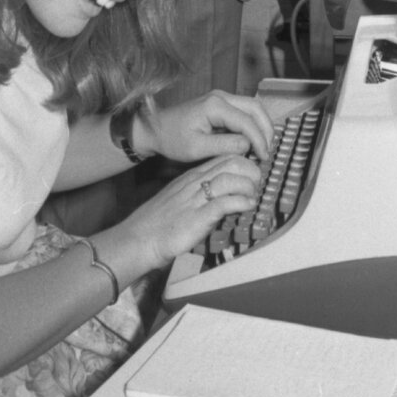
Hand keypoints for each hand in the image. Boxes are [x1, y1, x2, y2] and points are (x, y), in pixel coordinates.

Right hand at [115, 154, 263, 270]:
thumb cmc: (159, 223)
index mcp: (192, 176)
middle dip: (251, 170)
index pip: (224, 157)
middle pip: (232, 162)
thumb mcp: (180, 199)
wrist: (139, 239)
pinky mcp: (198, 217)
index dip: (244, 162)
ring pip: (231, 178)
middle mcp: (195, 183)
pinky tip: (247, 206)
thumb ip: (200, 194)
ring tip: (253, 196)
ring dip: (248, 186)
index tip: (252, 174)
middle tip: (257, 184)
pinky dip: (242, 202)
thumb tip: (223, 195)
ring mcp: (196, 199)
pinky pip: (225, 202)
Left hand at [141, 92, 273, 164]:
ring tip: (263, 148)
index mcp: (215, 106)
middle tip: (267, 152)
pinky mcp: (220, 104)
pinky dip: (252, 124)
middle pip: (256, 108)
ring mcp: (221, 98)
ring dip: (261, 126)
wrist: (156, 128)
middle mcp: (221, 97)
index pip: (247, 122)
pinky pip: (244, 111)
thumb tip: (248, 145)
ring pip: (252, 107)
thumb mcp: (197, 148)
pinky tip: (252, 141)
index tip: (263, 158)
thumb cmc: (172, 139)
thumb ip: (224, 146)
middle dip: (266, 130)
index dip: (259, 141)